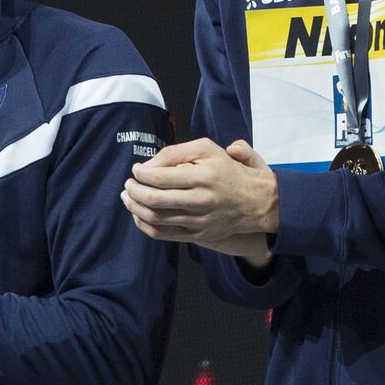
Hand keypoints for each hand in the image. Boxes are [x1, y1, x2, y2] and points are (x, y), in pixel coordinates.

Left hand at [122, 138, 278, 243]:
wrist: (256, 201)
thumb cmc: (229, 170)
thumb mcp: (208, 149)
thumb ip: (177, 151)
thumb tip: (150, 164)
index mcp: (203, 176)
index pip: (160, 177)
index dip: (141, 173)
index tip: (136, 169)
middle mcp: (201, 200)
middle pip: (154, 200)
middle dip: (133, 191)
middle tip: (128, 184)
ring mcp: (198, 221)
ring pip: (156, 218)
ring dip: (135, 208)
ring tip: (128, 198)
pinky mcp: (197, 235)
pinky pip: (163, 234)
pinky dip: (145, 225)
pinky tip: (139, 215)